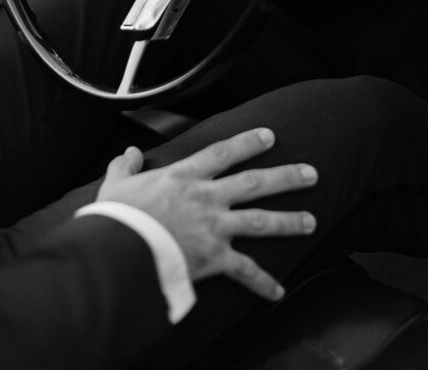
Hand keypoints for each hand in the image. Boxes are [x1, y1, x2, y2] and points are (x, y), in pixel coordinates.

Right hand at [97, 127, 316, 300]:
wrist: (121, 251)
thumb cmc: (118, 218)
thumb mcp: (116, 183)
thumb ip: (125, 165)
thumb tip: (130, 152)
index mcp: (184, 176)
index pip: (223, 152)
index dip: (248, 142)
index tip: (269, 136)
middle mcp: (207, 198)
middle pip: (255, 182)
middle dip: (286, 176)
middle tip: (311, 173)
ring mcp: (214, 227)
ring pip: (260, 220)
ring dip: (288, 220)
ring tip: (311, 220)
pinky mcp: (215, 258)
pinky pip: (244, 270)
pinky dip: (262, 282)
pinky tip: (278, 290)